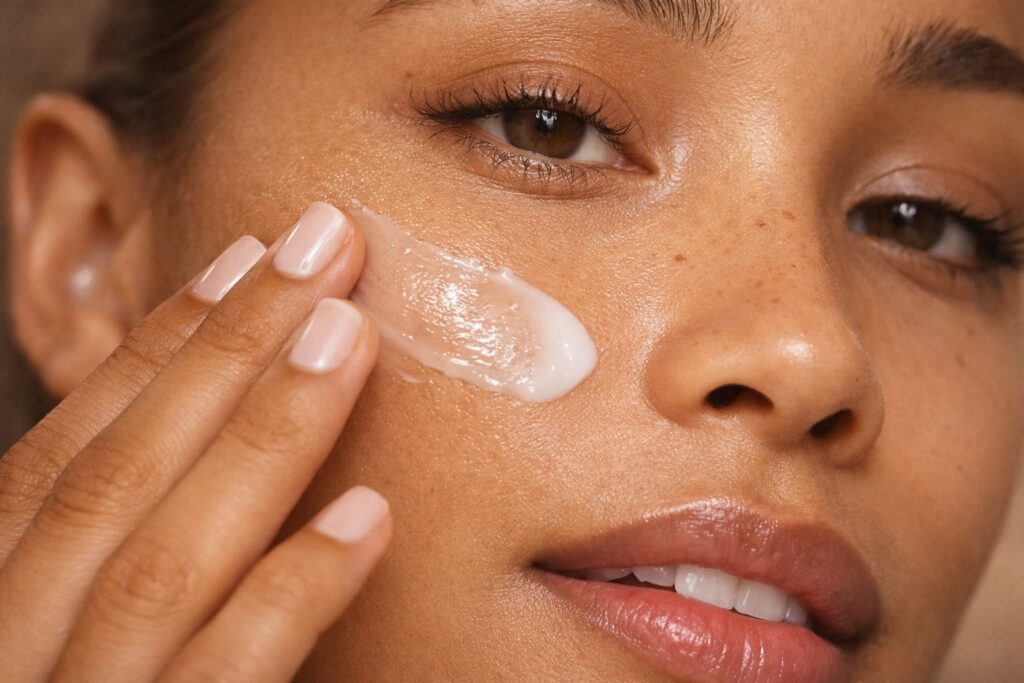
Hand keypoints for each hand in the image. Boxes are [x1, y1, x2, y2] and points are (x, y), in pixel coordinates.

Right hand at [0, 202, 390, 681]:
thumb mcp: (72, 635)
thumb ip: (118, 556)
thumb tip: (210, 429)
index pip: (68, 457)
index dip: (156, 347)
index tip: (242, 259)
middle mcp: (15, 649)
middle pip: (120, 476)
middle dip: (226, 348)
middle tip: (324, 245)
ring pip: (165, 557)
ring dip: (265, 433)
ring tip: (347, 334)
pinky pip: (227, 674)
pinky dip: (293, 588)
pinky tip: (369, 516)